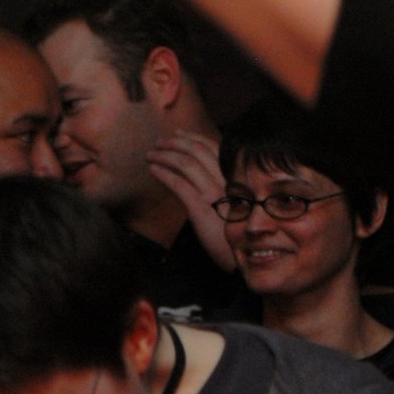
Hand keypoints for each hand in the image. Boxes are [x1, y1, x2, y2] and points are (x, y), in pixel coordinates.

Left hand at [146, 132, 234, 271]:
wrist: (242, 260)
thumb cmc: (238, 236)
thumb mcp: (236, 207)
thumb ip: (224, 190)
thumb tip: (206, 181)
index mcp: (235, 178)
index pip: (213, 147)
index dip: (192, 138)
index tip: (177, 134)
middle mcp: (226, 181)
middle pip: (197, 150)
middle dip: (174, 143)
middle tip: (158, 143)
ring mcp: (214, 194)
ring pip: (186, 163)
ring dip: (165, 155)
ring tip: (150, 154)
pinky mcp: (201, 209)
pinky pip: (179, 184)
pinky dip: (163, 173)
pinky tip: (152, 170)